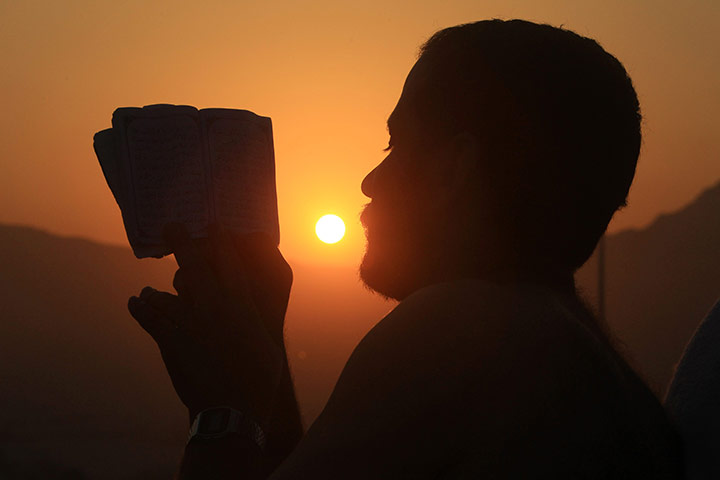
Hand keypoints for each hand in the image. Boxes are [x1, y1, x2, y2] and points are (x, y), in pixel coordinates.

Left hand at [128, 224, 291, 423]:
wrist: (234, 408)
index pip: (229, 261)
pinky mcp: (169, 341)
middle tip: (171, 225)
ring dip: (153, 291)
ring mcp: (189, 322)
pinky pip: (147, 317)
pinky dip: (139, 309)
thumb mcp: (267, 343)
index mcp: (241, 303)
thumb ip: (254, 320)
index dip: (220, 239)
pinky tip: (134, 303)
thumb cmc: (259, 378)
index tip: (212, 224)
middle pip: (193, 264)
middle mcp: (213, 305)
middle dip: (181, 242)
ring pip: (164, 292)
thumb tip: (247, 310)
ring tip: (147, 291)